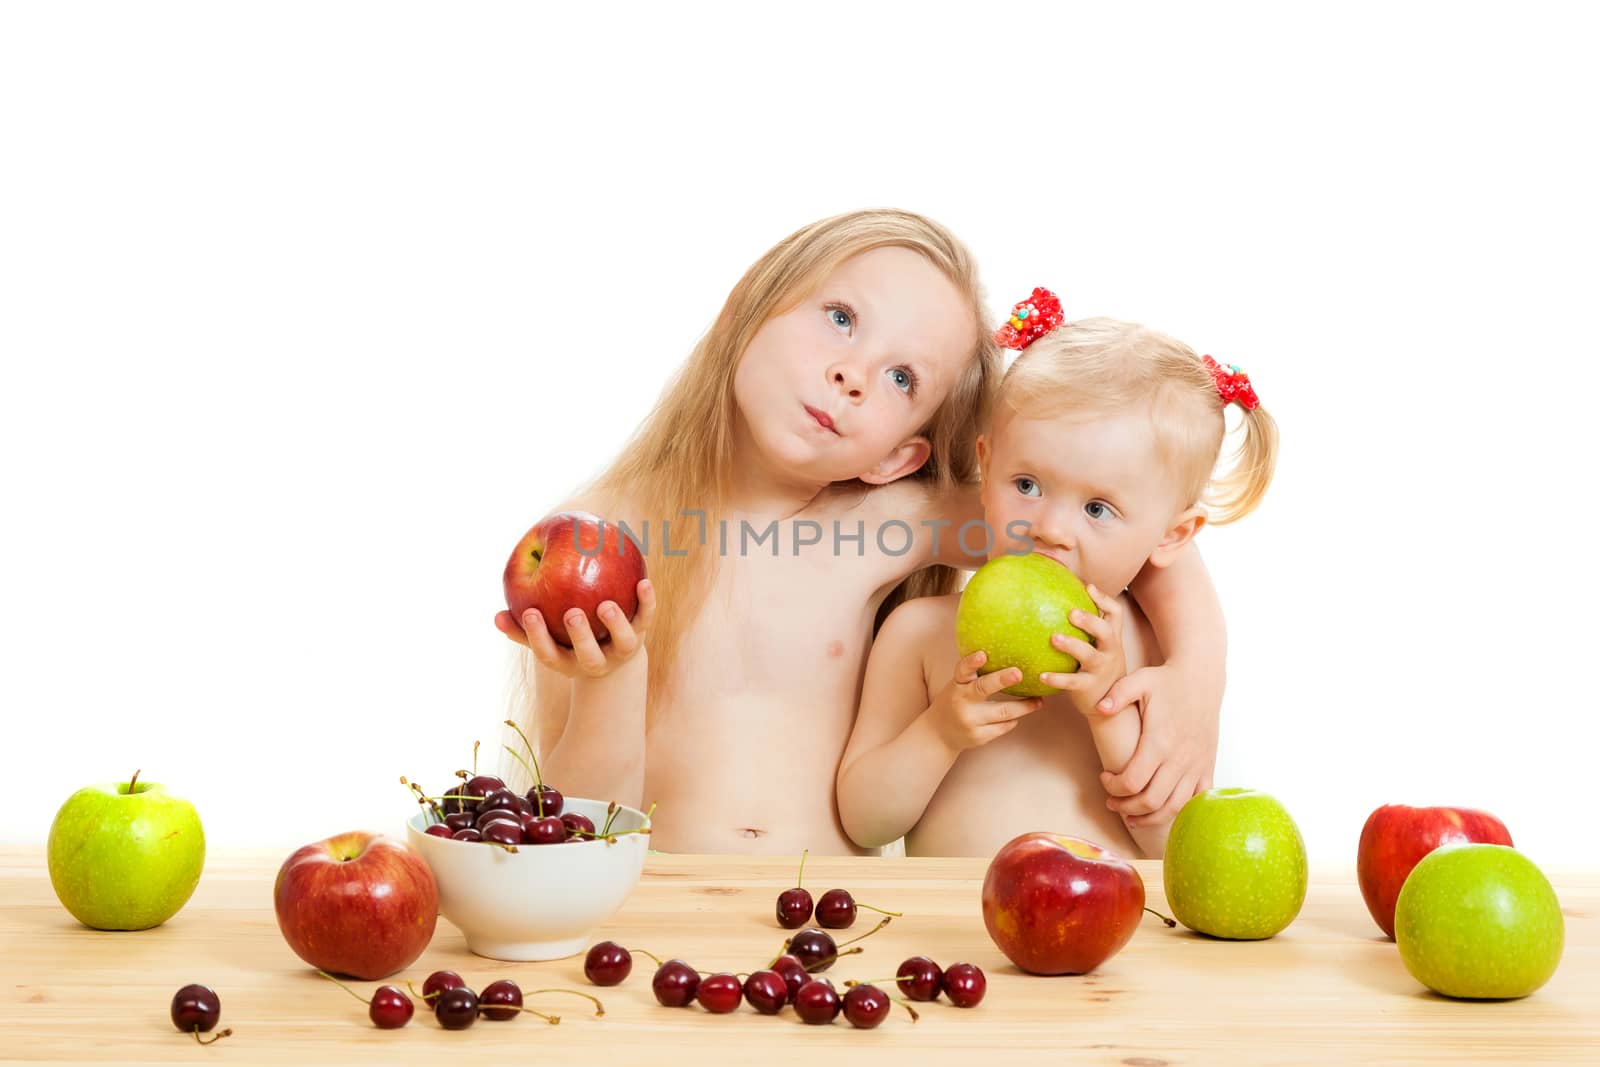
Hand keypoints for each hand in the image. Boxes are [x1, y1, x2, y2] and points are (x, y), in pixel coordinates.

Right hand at [492, 579, 655, 679]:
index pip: (548, 654)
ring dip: (616, 623)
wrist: (612, 654)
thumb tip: (496, 616)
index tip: (529, 612)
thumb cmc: (568, 640)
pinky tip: (643, 582)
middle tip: (572, 614)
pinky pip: (645, 617)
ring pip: (623, 642)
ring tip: (605, 604)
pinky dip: (646, 601)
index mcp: (567, 662)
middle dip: (580, 636)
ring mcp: (620, 650)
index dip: (537, 636)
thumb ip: (523, 629)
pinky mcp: (641, 634)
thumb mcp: (547, 639)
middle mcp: (595, 661)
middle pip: (588, 655)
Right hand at [929, 650, 1044, 752]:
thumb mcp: (957, 686)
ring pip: (1003, 712)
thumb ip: (974, 675)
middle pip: (983, 689)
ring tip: (1038, 701)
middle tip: (1018, 673)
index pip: (962, 671)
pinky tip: (1018, 716)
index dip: (971, 662)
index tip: (982, 655)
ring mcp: (970, 721)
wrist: (939, 735)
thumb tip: (1006, 653)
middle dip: (1002, 680)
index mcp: (956, 686)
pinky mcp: (979, 736)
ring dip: (1024, 706)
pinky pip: (1003, 727)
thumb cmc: (954, 702)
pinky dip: (1012, 720)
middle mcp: (962, 702)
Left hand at [1037, 584, 1125, 717]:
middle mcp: (1110, 652)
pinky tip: (1041, 675)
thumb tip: (1054, 606)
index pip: (1115, 614)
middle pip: (1106, 631)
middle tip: (1071, 612)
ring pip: (1089, 655)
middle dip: (1090, 620)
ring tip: (1053, 638)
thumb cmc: (1098, 671)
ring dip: (1072, 645)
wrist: (1111, 707)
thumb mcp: (1099, 649)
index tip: (1088, 587)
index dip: (1104, 599)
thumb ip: (1085, 632)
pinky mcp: (1089, 687)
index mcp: (1111, 639)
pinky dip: (1057, 678)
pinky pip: (1072, 682)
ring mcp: (1101, 669)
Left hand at [1094, 659, 1221, 827]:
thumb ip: (1117, 694)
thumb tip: (1098, 707)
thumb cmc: (1167, 681)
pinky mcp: (1207, 766)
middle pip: (1151, 801)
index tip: (1104, 777)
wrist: (1202, 679)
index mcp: (1160, 741)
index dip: (1114, 787)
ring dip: (1150, 817)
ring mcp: (1196, 765)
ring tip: (1131, 815)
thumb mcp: (1139, 680)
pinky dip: (1179, 811)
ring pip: (1174, 807)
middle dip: (1126, 807)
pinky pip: (1196, 800)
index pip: (1133, 781)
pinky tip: (1161, 809)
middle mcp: (1180, 758)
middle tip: (1111, 802)